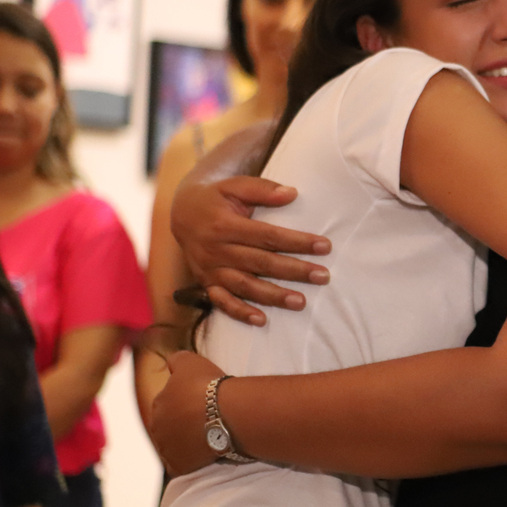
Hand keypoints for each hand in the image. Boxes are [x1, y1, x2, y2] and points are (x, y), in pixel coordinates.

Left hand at [149, 351, 225, 476]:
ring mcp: (166, 449)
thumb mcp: (190, 361)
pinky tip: (202, 452)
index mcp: (158, 403)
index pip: (167, 403)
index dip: (184, 402)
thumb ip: (176, 360)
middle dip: (181, 423)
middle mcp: (156, 427)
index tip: (200, 401)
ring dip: (184, 442)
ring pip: (172, 446)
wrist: (226, 413)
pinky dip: (188, 460)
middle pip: (168, 426)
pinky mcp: (178, 466)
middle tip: (204, 418)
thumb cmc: (209, 385)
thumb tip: (170, 362)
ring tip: (206, 435)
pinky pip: (179, 465)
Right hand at [172, 174, 331, 325]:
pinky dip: (240, 313)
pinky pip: (222, 302)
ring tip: (301, 302)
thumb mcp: (235, 186)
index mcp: (224, 225)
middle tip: (323, 276)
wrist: (181, 214)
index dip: (297, 242)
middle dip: (294, 271)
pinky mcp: (206, 283)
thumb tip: (293, 193)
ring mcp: (210, 270)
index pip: (267, 236)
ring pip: (245, 286)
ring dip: (273, 296)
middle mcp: (216, 250)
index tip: (325, 246)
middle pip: (261, 263)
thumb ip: (263, 190)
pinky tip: (262, 320)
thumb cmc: (217, 198)